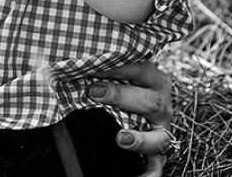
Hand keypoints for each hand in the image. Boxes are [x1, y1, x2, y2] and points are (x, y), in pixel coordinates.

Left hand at [87, 60, 173, 176]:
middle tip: (93, 92)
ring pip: (159, 138)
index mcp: (153, 79)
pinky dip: (148, 175)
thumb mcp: (115, 75)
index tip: (91, 66)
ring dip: (140, 140)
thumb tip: (69, 66)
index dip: (115, 67)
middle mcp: (162, 104)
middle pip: (150, 101)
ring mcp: (161, 130)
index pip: (139, 69)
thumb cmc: (119, 86)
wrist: (136, 108)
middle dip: (120, 96)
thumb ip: (99, 71)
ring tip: (121, 139)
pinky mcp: (157, 152)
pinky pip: (156, 167)